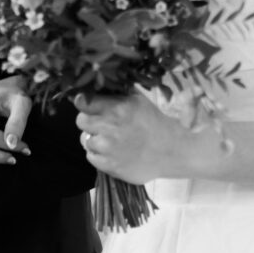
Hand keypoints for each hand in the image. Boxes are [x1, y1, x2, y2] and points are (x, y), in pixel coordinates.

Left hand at [76, 92, 198, 185]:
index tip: (87, 106)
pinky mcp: (108, 165)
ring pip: (85, 140)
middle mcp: (110, 126)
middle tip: (103, 125)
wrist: (172, 151)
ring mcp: (108, 147)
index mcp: (117, 108)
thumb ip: (117, 95)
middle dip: (90, 122)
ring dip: (95, 140)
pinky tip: (114, 153)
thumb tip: (96, 87)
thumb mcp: (139, 101)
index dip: (83, 103)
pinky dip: (99, 155)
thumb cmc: (156, 123)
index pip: (83, 102)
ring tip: (112, 141)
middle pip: (81, 121)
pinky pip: (90, 157)